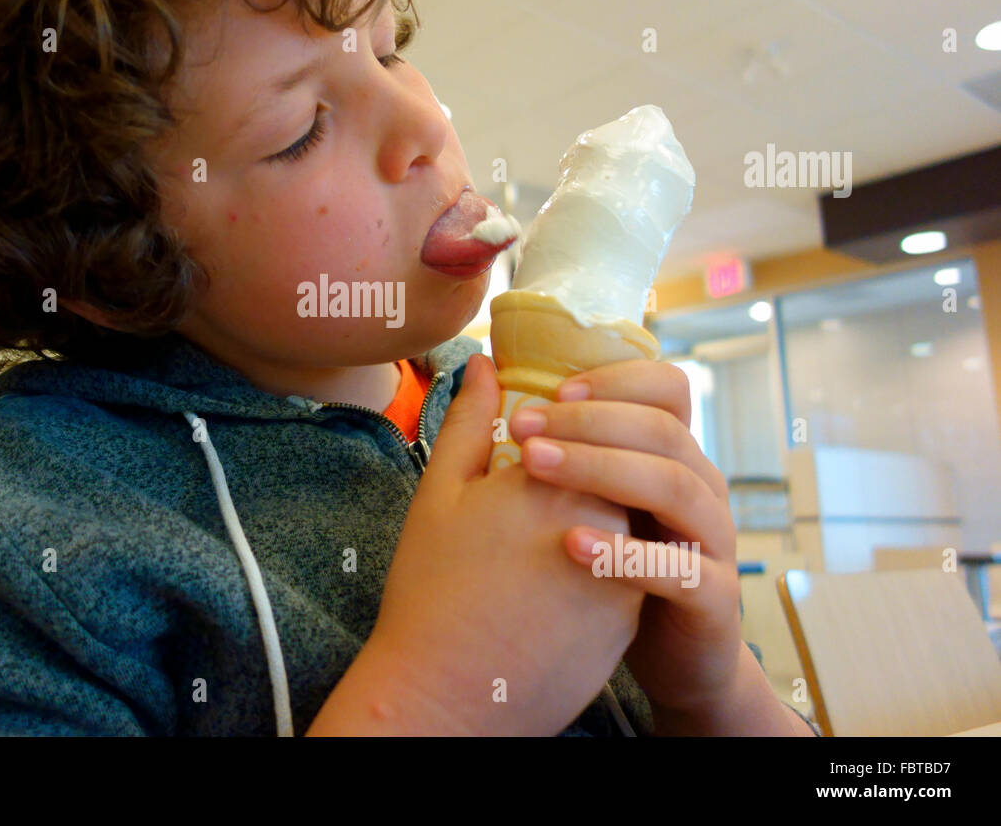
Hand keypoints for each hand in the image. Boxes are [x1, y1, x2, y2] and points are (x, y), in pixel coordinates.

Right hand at [355, 353, 642, 735]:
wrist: (446, 696)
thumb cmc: (430, 591)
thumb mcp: (439, 494)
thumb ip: (470, 421)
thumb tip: (487, 363)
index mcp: (561, 479)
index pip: (587, 426)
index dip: (562, 426)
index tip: (532, 438)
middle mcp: (609, 520)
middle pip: (609, 473)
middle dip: (581, 472)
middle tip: (526, 501)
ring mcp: (626, 574)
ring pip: (619, 526)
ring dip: (590, 523)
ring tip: (531, 547)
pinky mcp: (629, 624)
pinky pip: (622, 577)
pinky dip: (595, 572)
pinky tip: (545, 589)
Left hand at [507, 359, 742, 716]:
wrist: (673, 659)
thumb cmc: (611, 568)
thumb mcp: (579, 499)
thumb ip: (547, 439)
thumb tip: (486, 369)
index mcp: (672, 455)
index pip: (666, 390)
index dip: (614, 381)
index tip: (551, 390)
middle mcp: (699, 488)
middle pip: (662, 431)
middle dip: (590, 421)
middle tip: (523, 425)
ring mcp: (711, 542)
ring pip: (675, 487)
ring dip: (603, 469)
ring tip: (535, 466)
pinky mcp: (712, 600)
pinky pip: (680, 570)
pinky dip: (626, 554)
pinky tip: (570, 543)